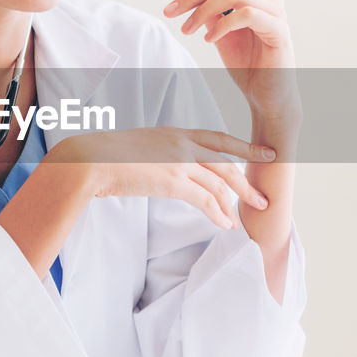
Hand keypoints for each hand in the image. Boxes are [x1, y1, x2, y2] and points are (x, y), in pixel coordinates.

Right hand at [49, 127, 272, 229]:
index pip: (218, 138)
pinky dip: (217, 213)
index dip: (244, 147)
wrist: (90, 160)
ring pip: (219, 183)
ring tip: (243, 219)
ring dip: (234, 204)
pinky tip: (225, 224)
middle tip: (264, 197)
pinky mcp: (172, 180)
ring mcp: (179, 161)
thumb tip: (168, 168)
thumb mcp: (142, 146)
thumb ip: (162, 153)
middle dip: (247, 183)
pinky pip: (204, 199)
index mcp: (176, 132)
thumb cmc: (108, 156)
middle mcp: (182, 143)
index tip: (265, 153)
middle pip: (226, 163)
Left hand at [163, 0, 298, 119]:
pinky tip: (210, 38)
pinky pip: (247, 14)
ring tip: (189, 29)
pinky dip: (223, 24)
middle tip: (172, 12)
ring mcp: (275, 13)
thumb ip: (204, 4)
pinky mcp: (279, 30)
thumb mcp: (216, 29)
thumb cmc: (246, 64)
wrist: (265, 95)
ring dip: (204, 10)